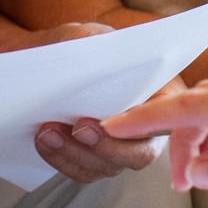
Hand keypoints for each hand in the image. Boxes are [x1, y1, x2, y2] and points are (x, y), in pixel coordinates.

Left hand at [27, 24, 172, 182]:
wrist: (43, 62)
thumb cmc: (77, 46)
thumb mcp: (90, 37)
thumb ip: (99, 47)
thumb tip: (98, 61)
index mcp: (160, 92)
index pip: (165, 118)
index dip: (141, 126)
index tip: (107, 119)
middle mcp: (148, 126)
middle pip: (139, 153)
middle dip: (105, 146)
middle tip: (78, 128)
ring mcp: (122, 147)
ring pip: (108, 166)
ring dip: (76, 154)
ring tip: (48, 132)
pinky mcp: (96, 159)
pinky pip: (85, 171)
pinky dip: (63, 161)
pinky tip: (45, 142)